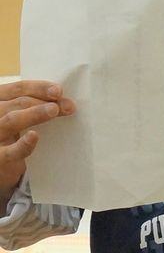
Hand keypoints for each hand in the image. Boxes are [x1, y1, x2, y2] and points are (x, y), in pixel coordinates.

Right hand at [0, 81, 74, 201]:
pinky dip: (24, 143)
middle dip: (44, 102)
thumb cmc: (11, 136)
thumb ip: (31, 107)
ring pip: (12, 120)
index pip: (17, 89)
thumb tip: (63, 102)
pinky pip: (11, 151)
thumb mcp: (18, 117)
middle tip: (67, 105)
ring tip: (54, 111)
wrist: (0, 164)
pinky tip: (34, 136)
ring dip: (35, 114)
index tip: (59, 90)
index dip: (39, 88)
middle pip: (18, 103)